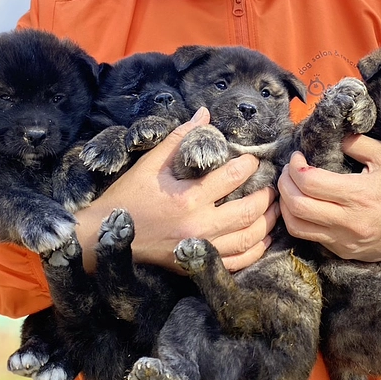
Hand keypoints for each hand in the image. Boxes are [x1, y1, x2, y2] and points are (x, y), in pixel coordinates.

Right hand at [75, 108, 277, 272]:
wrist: (104, 237)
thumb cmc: (127, 197)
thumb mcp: (150, 164)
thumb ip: (180, 138)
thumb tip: (204, 114)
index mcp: (187, 199)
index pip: (231, 178)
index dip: (248, 166)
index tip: (254, 160)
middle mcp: (199, 227)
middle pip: (248, 212)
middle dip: (266, 197)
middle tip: (272, 185)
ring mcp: (200, 250)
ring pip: (249, 239)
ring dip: (268, 223)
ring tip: (276, 209)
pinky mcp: (197, 266)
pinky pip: (238, 263)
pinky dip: (256, 251)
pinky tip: (264, 239)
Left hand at [277, 134, 380, 263]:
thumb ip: (357, 142)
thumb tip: (332, 136)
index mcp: (360, 195)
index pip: (309, 182)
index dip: (294, 167)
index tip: (298, 157)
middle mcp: (349, 222)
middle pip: (296, 206)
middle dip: (284, 184)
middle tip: (289, 171)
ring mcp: (344, 241)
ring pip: (296, 226)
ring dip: (285, 205)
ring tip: (291, 188)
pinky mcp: (342, 252)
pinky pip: (309, 237)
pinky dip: (299, 219)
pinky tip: (305, 204)